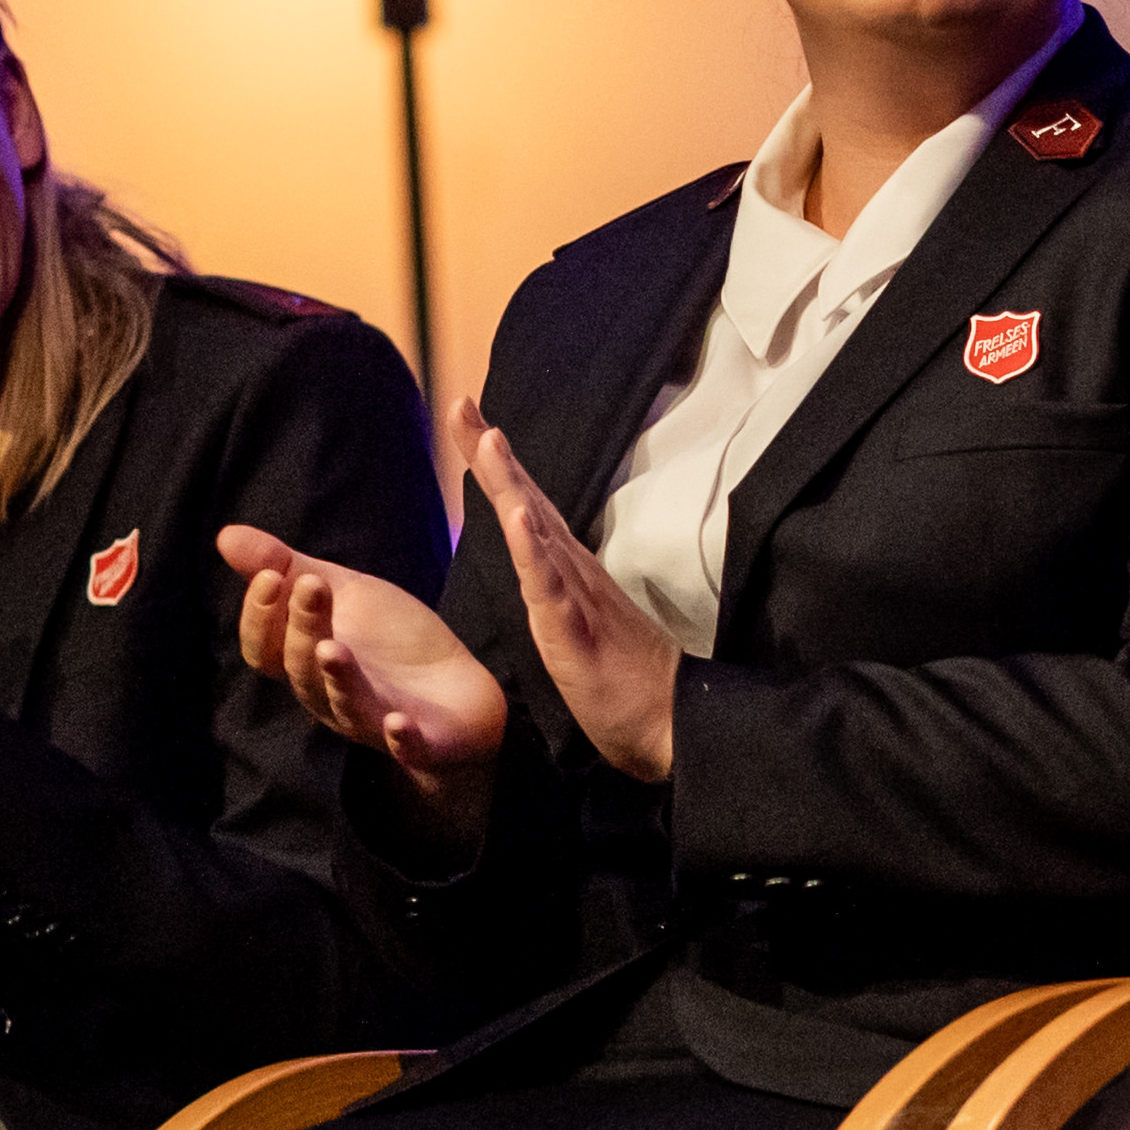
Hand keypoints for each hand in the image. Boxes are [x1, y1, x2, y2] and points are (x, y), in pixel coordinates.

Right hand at [221, 519, 509, 857]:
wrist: (459, 689)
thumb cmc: (391, 642)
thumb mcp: (344, 592)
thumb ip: (289, 567)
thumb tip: (224, 535)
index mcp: (306, 663)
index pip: (262, 649)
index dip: (259, 617)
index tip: (269, 574)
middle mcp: (330, 698)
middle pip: (300, 670)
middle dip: (301, 628)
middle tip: (312, 585)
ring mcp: (374, 722)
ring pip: (344, 705)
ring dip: (337, 679)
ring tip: (332, 648)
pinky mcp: (422, 743)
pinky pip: (406, 749)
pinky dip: (401, 740)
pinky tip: (398, 723)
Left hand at [456, 404, 681, 783]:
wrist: (669, 726)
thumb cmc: (628, 688)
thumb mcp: (580, 633)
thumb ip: (564, 600)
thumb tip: (548, 576)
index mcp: (568, 575)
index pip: (527, 509)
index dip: (497, 467)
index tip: (468, 420)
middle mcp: (572, 573)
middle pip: (525, 501)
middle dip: (490, 454)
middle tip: (460, 403)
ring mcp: (575, 597)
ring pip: (535, 531)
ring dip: (511, 483)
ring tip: (489, 439)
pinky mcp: (575, 630)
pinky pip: (549, 584)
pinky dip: (532, 548)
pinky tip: (519, 516)